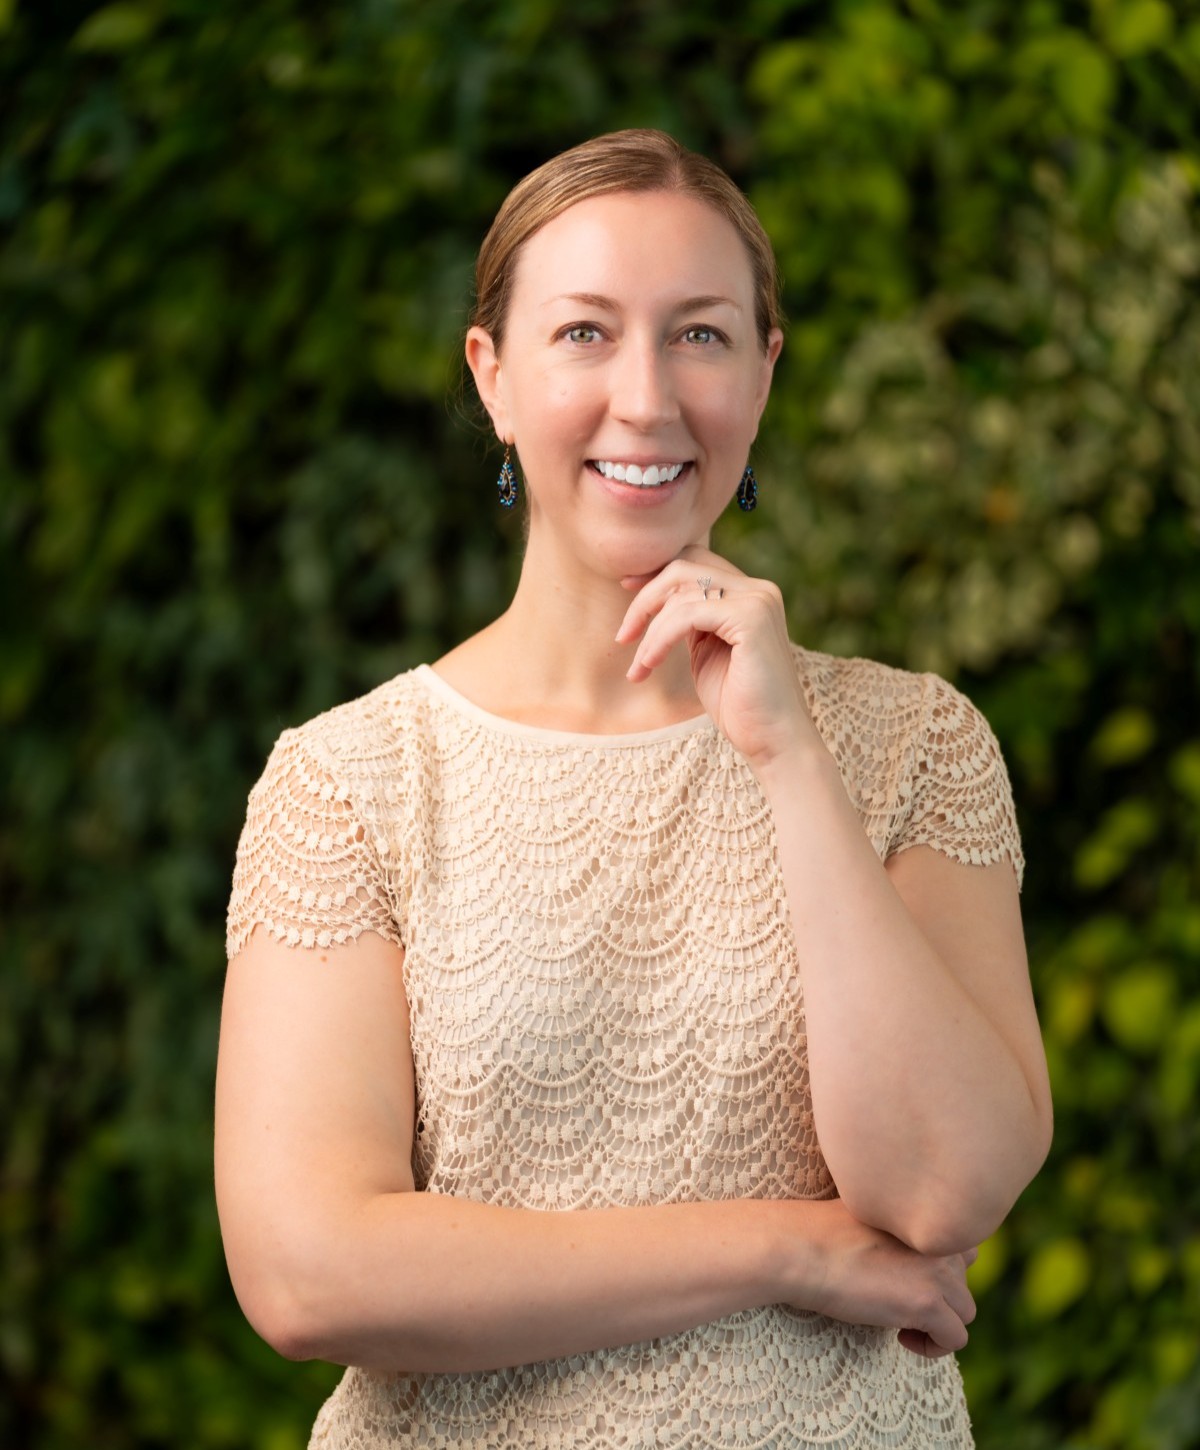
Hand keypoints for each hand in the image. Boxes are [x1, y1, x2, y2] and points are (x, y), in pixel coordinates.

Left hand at [616, 545, 819, 771]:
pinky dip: (660, 638)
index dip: (656, 573)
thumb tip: (655, 601)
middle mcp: (758, 590)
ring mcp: (758, 600)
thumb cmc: (739, 705)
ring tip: (639, 665)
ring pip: (681, 590)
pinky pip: (687, 614)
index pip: (695, 562)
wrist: (774, 740)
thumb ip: (690, 621)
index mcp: (750, 595)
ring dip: (649, 629)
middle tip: (623, 636)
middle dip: (645, 598)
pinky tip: (648, 665)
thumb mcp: (706, 652)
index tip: (626, 589)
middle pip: (684, 567)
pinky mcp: (751, 618)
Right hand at [791, 1200, 977, 1358]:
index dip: (939, 1270)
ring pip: (965, 1311)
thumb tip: (909, 1262)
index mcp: (925, 1217)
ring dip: (938, 1323)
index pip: (963, 1246)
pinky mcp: (928, 1303)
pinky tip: (899, 1337)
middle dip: (938, 1298)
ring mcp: (938, 1271)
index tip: (908, 1281)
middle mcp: (939, 1241)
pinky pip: (955, 1339)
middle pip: (964, 1281)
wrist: (801, 1249)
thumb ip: (900, 1231)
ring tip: (900, 1324)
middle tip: (900, 1303)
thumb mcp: (871, 1217)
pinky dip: (932, 1346)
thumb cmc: (821, 1233)